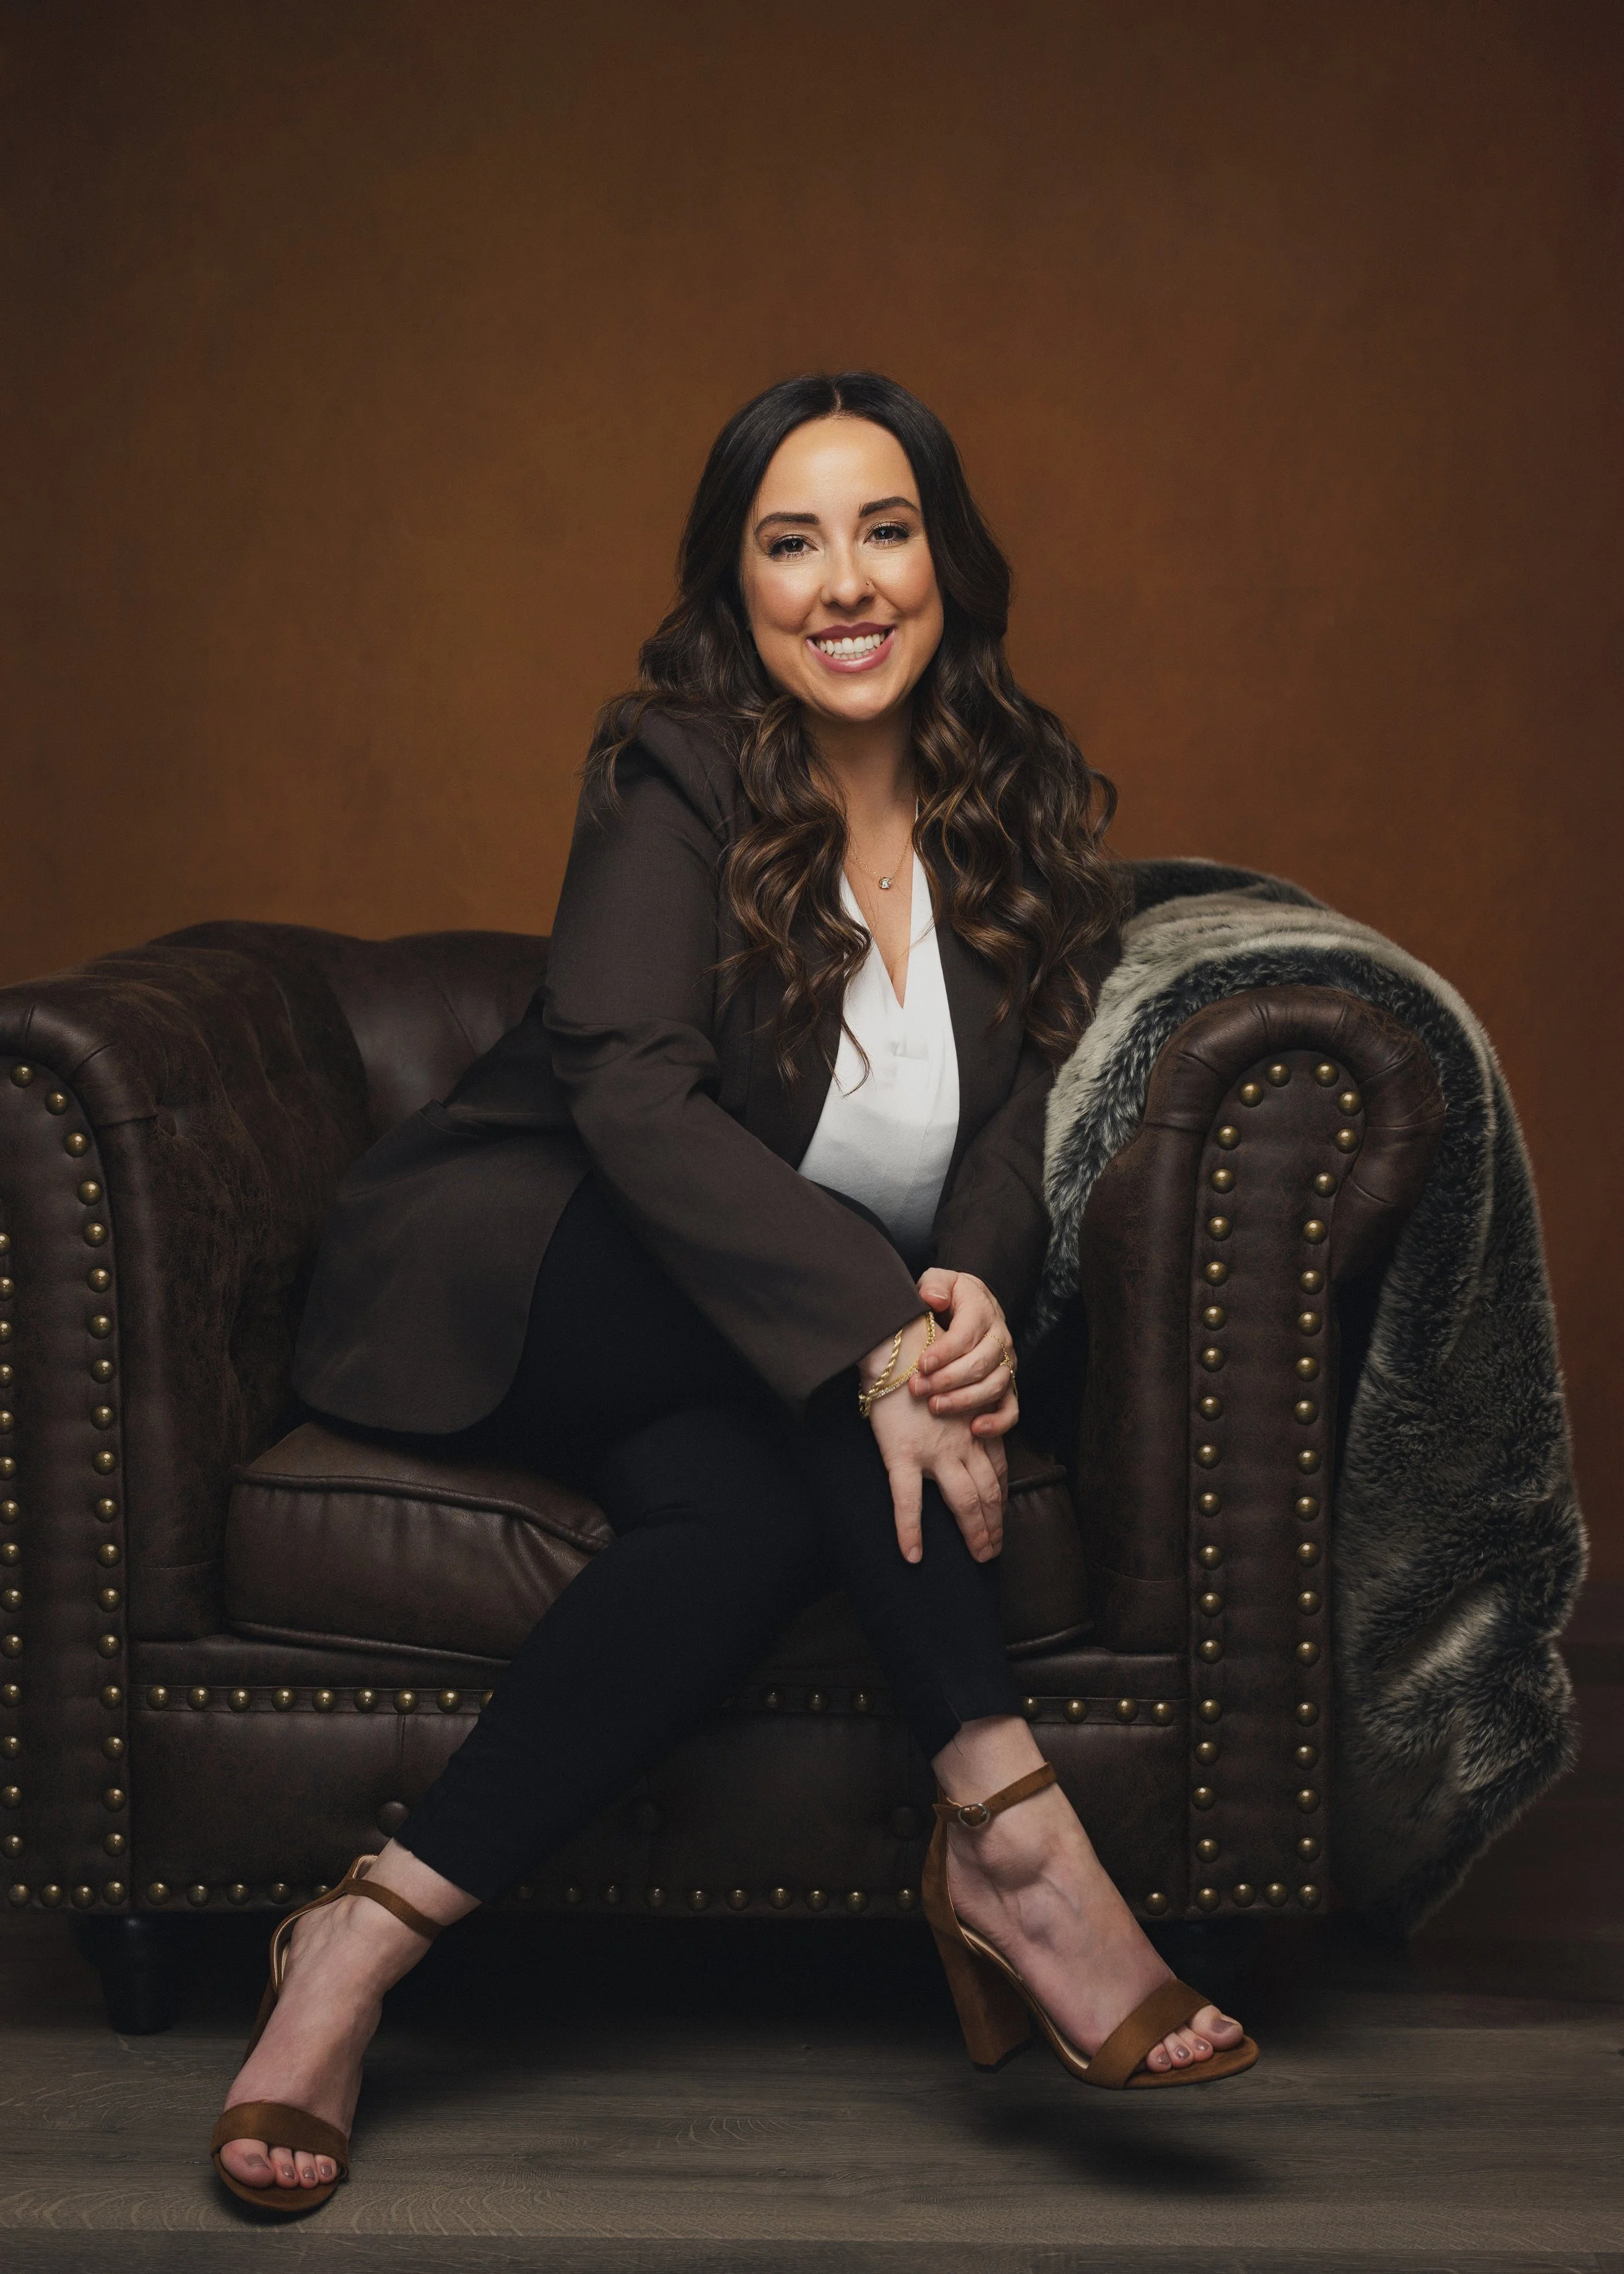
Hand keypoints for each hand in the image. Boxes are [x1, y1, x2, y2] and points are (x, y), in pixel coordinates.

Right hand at [860, 1315, 1007, 1564]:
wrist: (895, 1340)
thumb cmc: (921, 1356)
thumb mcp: (955, 1382)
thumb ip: (964, 1407)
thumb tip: (965, 1426)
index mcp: (974, 1424)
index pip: (997, 1469)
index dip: (1001, 1498)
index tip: (1001, 1518)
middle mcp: (962, 1441)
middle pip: (987, 1492)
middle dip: (994, 1524)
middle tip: (993, 1551)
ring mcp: (935, 1450)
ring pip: (964, 1501)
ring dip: (974, 1532)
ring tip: (978, 1556)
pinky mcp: (903, 1453)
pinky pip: (908, 1501)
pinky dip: (910, 1532)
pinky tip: (912, 1555)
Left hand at [910, 1269, 1018, 1438]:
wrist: (972, 1305)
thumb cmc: (950, 1296)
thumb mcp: (939, 1280)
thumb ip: (934, 1284)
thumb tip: (934, 1298)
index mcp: (982, 1311)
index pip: (967, 1334)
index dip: (945, 1352)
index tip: (922, 1364)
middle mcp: (1000, 1338)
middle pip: (980, 1364)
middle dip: (947, 1379)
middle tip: (918, 1388)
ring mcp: (1006, 1363)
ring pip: (994, 1386)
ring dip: (964, 1400)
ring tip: (935, 1406)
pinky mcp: (1008, 1384)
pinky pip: (1011, 1408)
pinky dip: (997, 1422)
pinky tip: (975, 1429)